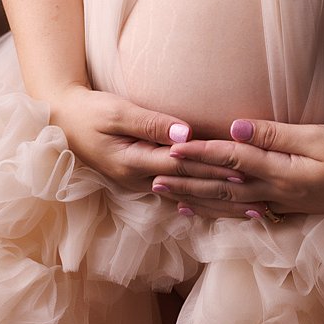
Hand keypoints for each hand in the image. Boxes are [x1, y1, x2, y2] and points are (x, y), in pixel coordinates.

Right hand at [45, 84, 243, 199]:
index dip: (213, 170)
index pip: (182, 168)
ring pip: (186, 197)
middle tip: (260, 202)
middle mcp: (139, 180)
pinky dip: (200, 202)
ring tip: (249, 212)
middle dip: (225, 195)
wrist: (63, 120)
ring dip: (218, 205)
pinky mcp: (141, 180)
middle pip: (190, 188)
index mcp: (133, 163)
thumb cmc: (90, 111)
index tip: (243, 172)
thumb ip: (150, 123)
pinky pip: (176, 195)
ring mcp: (140, 184)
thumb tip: (185, 132)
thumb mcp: (117, 111)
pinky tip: (218, 210)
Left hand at [155, 115, 323, 220]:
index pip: (229, 161)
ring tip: (168, 197)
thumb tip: (234, 130)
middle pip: (222, 188)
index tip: (169, 149)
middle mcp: (275, 193)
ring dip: (196, 200)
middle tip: (152, 178)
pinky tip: (208, 212)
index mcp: (281, 173)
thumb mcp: (319, 136)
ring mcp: (282, 205)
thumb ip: (275, 136)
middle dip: (186, 182)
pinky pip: (245, 215)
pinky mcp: (289, 209)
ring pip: (228, 205)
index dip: (198, 154)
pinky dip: (221, 214)